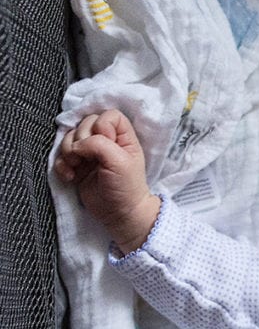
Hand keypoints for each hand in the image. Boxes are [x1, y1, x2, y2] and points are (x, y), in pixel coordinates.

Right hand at [55, 109, 160, 251]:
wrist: (119, 213)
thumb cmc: (126, 187)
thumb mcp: (119, 161)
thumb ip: (98, 144)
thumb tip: (77, 144)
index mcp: (123, 137)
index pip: (109, 115)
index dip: (102, 126)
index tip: (105, 142)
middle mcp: (107, 141)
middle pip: (84, 123)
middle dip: (80, 139)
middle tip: (86, 158)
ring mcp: (91, 152)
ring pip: (70, 137)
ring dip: (68, 152)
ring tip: (77, 167)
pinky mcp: (78, 165)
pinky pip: (61, 155)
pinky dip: (62, 165)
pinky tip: (71, 177)